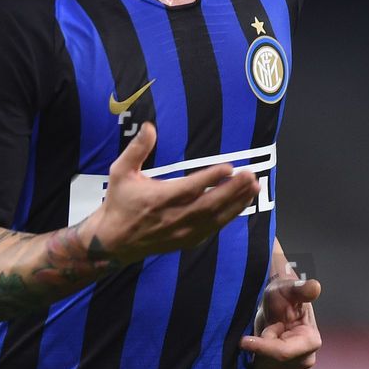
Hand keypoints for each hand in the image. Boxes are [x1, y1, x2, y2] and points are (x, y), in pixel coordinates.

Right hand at [81, 122, 260, 265]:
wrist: (114, 242)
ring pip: (216, 218)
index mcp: (159, 199)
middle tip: (251, 175)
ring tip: (254, 187)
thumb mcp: (120, 172)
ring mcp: (183, 232)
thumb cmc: (119, 202)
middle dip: (233, 190)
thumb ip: (137, 149)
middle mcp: (174, 217)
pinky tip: (241, 204)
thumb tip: (149, 127)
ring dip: (237, 203)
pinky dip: (229, 216)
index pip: (190, 188)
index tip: (229, 167)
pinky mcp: (187, 240)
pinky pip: (213, 228)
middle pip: (210, 204)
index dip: (210, 179)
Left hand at [240, 267, 320, 368]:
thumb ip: (300, 289)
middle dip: (261, 346)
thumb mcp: (288, 288)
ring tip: (267, 335)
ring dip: (258, 353)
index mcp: (311, 341)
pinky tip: (262, 347)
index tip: (243, 340)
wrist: (275, 308)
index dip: (262, 347)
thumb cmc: (282, 296)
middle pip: (272, 363)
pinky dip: (256, 361)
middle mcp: (306, 361)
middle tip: (266, 327)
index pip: (283, 353)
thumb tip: (315, 287)